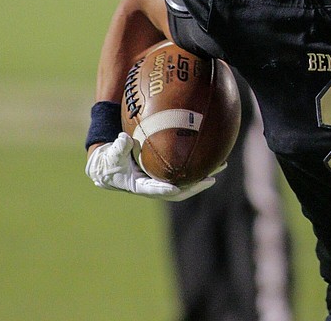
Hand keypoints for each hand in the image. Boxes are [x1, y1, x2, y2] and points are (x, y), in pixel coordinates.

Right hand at [85, 133, 215, 201]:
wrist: (110, 167)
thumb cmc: (110, 160)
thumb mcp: (111, 154)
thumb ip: (118, 147)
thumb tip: (124, 138)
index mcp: (139, 185)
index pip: (153, 189)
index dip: (164, 190)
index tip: (175, 189)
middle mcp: (154, 186)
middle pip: (178, 191)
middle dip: (194, 186)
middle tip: (210, 179)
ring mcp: (162, 182)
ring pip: (186, 183)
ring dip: (203, 176)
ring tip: (220, 166)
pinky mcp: (167, 176)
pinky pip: (185, 174)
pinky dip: (198, 168)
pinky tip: (213, 158)